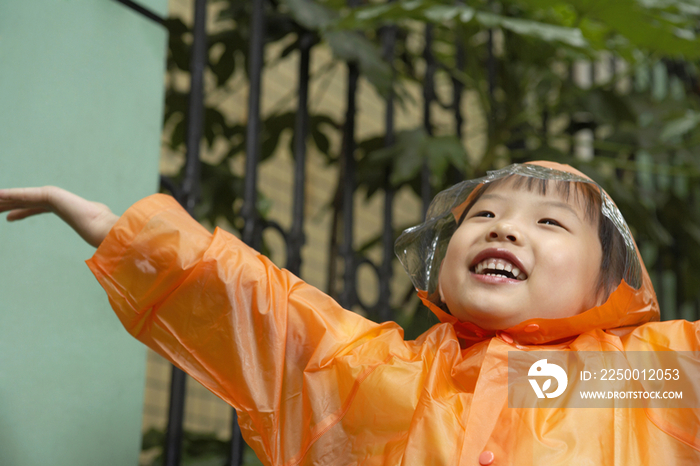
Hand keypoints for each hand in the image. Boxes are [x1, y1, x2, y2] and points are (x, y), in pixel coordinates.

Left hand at [0, 186, 118, 247]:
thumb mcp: (94, 235)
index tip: (9, 218)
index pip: (37, 208)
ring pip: (22, 197)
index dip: (21, 212)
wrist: (104, 228)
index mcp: (64, 208)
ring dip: (4, 200)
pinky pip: (25, 195)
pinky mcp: (50, 194)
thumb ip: (93, 238)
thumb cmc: (101, 234)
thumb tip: (103, 253)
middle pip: (25, 201)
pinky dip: (10, 195)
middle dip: (8, 204)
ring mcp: (53, 196)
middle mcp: (56, 200)